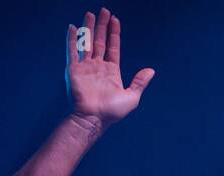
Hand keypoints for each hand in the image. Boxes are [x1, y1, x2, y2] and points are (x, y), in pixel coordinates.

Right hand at [66, 8, 154, 126]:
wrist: (93, 118)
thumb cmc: (112, 112)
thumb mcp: (132, 97)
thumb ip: (140, 82)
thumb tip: (151, 70)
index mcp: (111, 71)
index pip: (113, 47)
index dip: (114, 33)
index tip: (115, 19)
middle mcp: (97, 67)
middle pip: (99, 41)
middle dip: (102, 25)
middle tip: (104, 10)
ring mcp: (85, 67)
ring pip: (87, 42)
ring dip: (88, 27)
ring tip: (90, 13)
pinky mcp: (74, 70)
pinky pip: (72, 51)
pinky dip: (72, 40)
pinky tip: (73, 28)